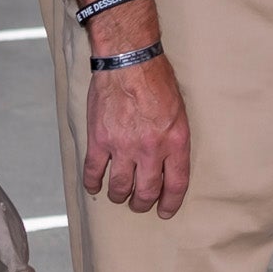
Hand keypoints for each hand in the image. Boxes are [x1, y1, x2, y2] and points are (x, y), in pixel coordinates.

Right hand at [85, 31, 191, 217]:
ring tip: (119, 195)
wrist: (129, 60)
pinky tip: (94, 186)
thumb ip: (174, 139)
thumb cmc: (156, 80)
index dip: (170, 203)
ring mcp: (123, 147)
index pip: (175, 184)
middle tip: (140, 203)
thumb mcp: (179, 111)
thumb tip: (169, 161)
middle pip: (146, 192)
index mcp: (175, 142)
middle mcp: (151, 150)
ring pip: (120, 188)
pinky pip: (94, 172)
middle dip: (143, 203)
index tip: (165, 211)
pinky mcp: (100, 141)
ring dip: (119, 196)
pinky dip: (93, 183)